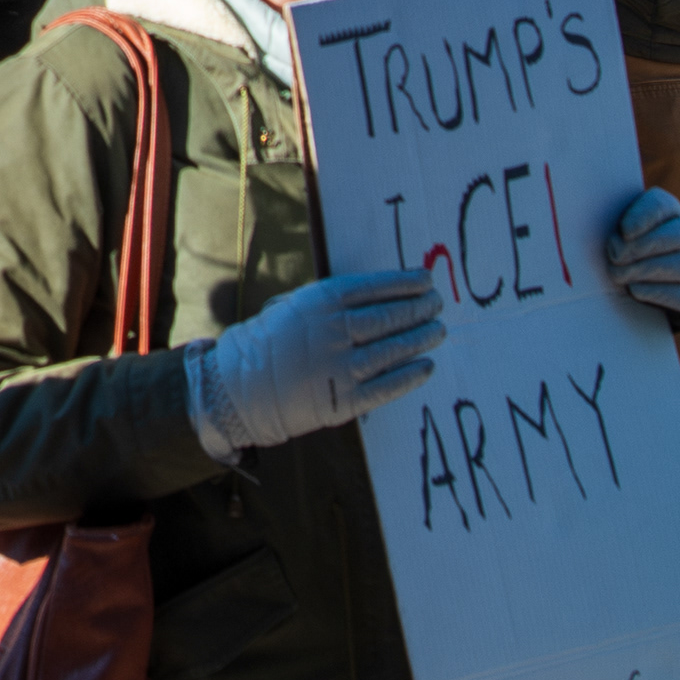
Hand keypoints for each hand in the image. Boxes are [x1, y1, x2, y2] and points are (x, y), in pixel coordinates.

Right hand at [188, 268, 443, 454]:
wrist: (241, 387)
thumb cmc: (269, 342)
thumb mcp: (294, 306)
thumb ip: (329, 302)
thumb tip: (375, 295)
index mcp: (318, 303)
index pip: (372, 288)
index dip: (403, 283)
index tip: (426, 280)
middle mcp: (331, 332)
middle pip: (387, 318)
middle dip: (418, 309)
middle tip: (438, 305)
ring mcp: (338, 367)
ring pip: (391, 350)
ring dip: (419, 339)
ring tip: (438, 331)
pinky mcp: (343, 400)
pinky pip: (385, 386)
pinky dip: (410, 376)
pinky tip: (426, 366)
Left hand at [605, 186, 679, 328]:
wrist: (620, 300)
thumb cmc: (607, 255)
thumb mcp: (604, 233)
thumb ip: (598, 216)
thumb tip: (570, 200)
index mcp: (665, 213)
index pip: (665, 204)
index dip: (646, 214)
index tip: (624, 230)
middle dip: (645, 245)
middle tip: (615, 255)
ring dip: (648, 270)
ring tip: (618, 275)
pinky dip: (657, 293)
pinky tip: (634, 291)